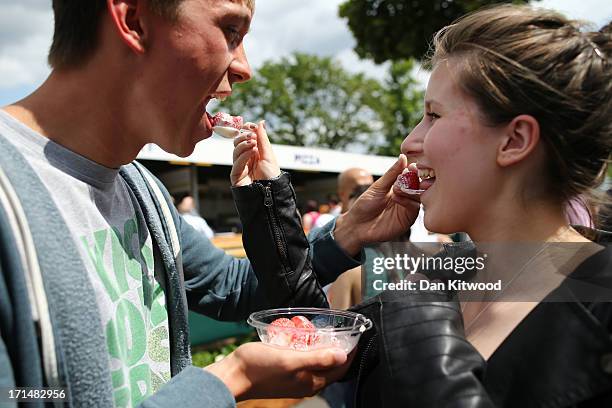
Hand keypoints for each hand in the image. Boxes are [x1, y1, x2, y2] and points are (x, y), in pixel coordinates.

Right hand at [204, 342, 351, 400]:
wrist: (233, 376)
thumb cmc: (259, 367)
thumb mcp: (290, 360)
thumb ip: (317, 359)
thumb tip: (342, 355)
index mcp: (311, 382)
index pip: (340, 368)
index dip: (350, 352)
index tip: (354, 335)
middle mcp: (306, 382)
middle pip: (330, 365)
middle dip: (337, 348)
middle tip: (339, 329)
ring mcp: (295, 378)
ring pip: (317, 362)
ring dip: (322, 347)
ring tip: (323, 331)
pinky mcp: (285, 372)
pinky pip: (303, 360)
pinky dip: (307, 349)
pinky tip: (302, 337)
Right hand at [231, 121, 280, 185]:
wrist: (270, 193)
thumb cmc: (271, 176)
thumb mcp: (268, 154)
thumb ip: (263, 138)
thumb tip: (261, 122)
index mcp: (254, 152)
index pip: (245, 138)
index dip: (246, 130)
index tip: (249, 125)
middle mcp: (246, 158)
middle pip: (238, 142)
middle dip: (244, 136)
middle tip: (252, 135)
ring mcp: (240, 166)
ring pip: (235, 150)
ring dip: (244, 144)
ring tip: (253, 143)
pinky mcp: (236, 174)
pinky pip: (237, 161)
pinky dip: (244, 154)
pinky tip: (252, 152)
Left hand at [334, 155, 420, 255]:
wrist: (356, 226)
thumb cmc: (365, 205)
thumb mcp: (378, 187)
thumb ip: (392, 174)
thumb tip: (403, 157)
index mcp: (399, 188)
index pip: (413, 177)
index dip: (413, 171)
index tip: (412, 166)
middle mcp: (406, 198)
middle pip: (419, 186)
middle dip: (414, 180)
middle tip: (408, 175)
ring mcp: (407, 209)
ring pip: (419, 197)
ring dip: (410, 190)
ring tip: (397, 188)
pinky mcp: (407, 221)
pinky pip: (414, 209)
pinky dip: (407, 202)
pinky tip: (396, 198)